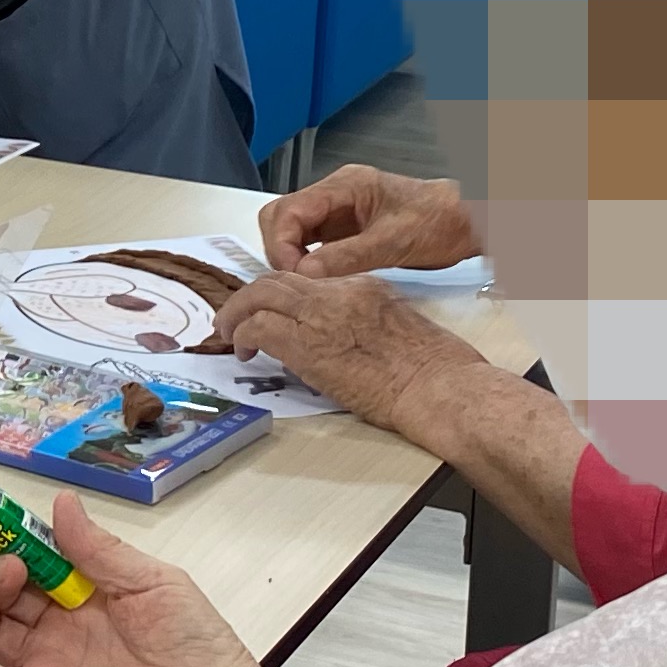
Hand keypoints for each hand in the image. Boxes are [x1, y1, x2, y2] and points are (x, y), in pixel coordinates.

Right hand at [0, 495, 354, 666]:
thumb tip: (60, 502)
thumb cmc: (192, 642)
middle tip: (8, 571)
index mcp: (89, 591)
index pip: (38, 559)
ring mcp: (46, 666)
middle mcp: (60, 626)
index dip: (15, 540)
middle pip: (8, 594)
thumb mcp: (152, 583)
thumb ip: (100, 550)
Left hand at [213, 267, 471, 435]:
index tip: (272, 311)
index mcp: (364, 286)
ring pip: (260, 295)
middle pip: (279, 279)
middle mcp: (339, 291)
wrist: (439, 387)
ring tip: (227, 332)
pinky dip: (242, 335)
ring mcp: (321, 314)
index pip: (311, 280)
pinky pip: (258, 327)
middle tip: (236, 317)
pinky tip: (242, 352)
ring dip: (236, 313)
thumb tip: (343, 340)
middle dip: (251, 296)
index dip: (284, 294)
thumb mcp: (401, 329)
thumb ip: (367, 324)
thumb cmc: (437, 371)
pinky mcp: (307, 344)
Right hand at [256, 165, 478, 277]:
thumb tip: (305, 272)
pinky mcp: (346, 232)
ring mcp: (339, 213)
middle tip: (295, 282)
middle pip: (281, 218)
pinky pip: (313, 246)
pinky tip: (320, 282)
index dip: (282, 244)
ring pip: (293, 233)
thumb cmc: (441, 221)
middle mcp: (335, 196)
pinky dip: (308, 263)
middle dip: (279, 250)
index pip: (288, 210)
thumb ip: (346, 256)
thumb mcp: (394, 242)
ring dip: (292, 258)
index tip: (294, 274)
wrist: (469, 222)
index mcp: (344, 186)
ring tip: (307, 285)